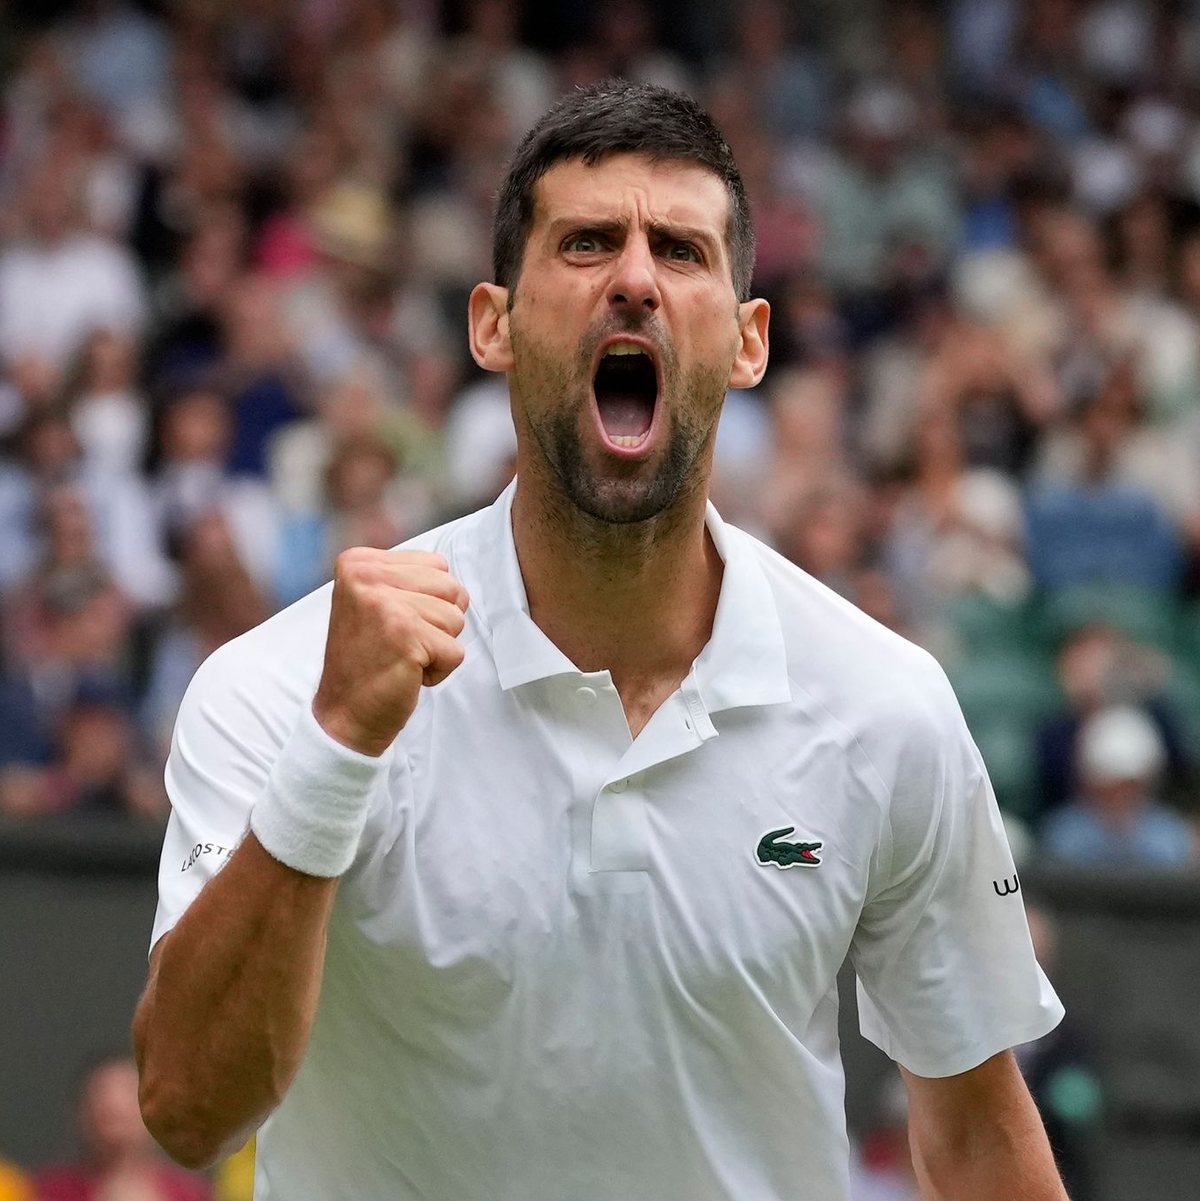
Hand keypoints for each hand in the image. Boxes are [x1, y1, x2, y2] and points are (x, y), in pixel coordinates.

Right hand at [312, 549, 468, 755]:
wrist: (343, 714)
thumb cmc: (367, 660)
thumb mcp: (375, 602)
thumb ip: (407, 580)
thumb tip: (454, 583)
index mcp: (358, 562)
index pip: (437, 565)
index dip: (428, 601)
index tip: (391, 624)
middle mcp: (366, 576)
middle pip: (451, 588)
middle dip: (438, 622)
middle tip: (399, 643)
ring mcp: (385, 605)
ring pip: (456, 618)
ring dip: (438, 646)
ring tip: (401, 657)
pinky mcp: (405, 635)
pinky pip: (456, 651)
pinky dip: (439, 670)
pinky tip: (406, 674)